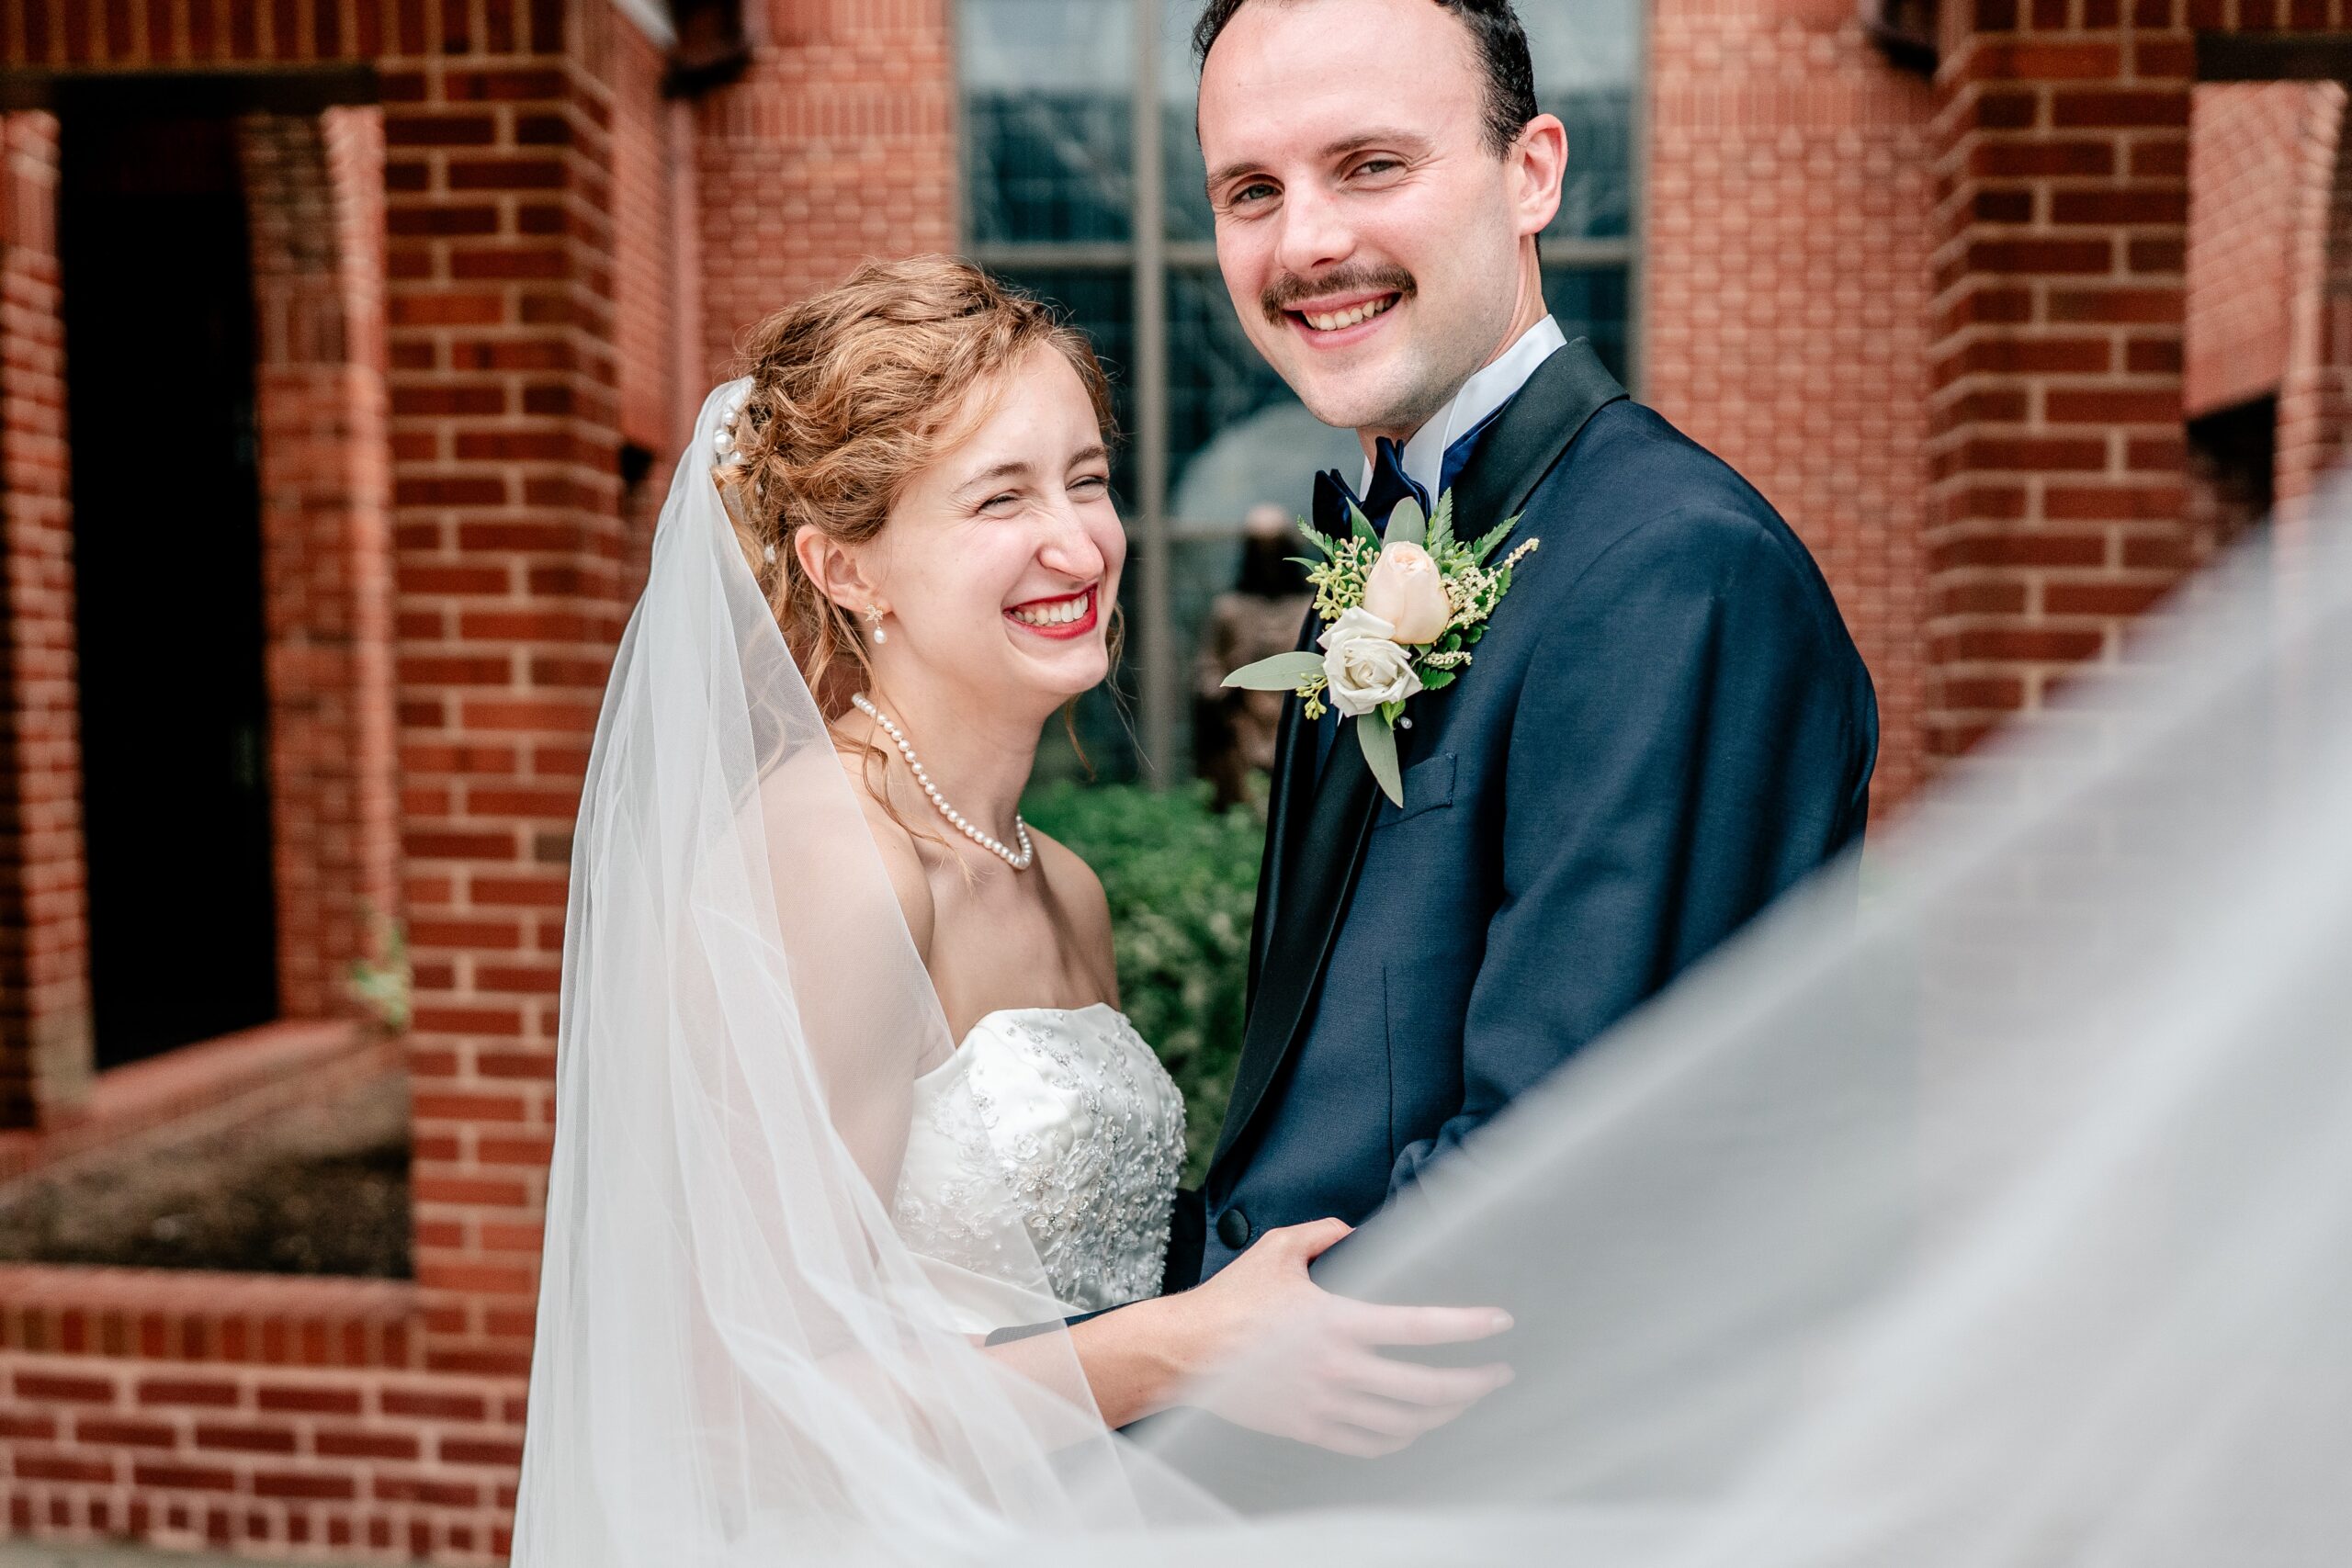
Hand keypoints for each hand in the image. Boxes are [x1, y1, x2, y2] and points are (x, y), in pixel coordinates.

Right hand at [1166, 1218, 1512, 1457]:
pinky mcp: (1309, 1429)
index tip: (1499, 1323)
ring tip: (1466, 1399)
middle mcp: (1338, 1369)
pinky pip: (1370, 1446)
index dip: (1467, 1327)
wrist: (1185, 1354)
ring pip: (1405, 1422)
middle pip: (1426, 1388)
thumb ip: (1322, 1234)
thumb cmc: (1230, 1301)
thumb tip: (1355, 1230)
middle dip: (1474, 1383)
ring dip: (1446, 1414)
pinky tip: (1417, 1427)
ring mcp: (1325, 1405)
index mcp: (1337, 1321)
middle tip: (1499, 1374)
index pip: (1419, 1327)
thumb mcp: (1276, 1250)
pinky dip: (1403, 1439)